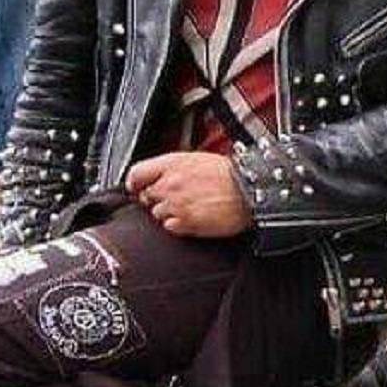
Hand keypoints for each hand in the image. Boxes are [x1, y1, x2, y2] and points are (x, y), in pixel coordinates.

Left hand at [125, 151, 251, 238]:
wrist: (251, 191)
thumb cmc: (231, 175)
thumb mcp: (199, 159)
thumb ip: (175, 167)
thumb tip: (161, 174)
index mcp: (173, 164)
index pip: (137, 174)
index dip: (135, 182)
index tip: (138, 187)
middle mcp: (170, 184)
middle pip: (145, 196)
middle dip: (156, 198)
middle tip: (174, 198)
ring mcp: (176, 205)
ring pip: (156, 213)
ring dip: (168, 212)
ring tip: (189, 207)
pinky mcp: (185, 223)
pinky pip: (169, 227)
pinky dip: (178, 224)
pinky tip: (193, 216)